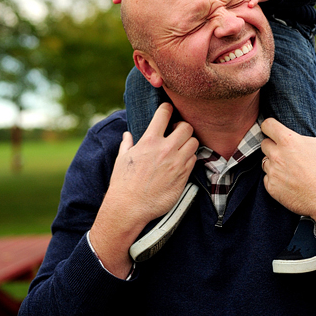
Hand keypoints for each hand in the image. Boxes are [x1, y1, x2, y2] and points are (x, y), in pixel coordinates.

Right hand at [89, 103, 197, 275]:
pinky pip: (194, 160)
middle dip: (182, 126)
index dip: (167, 108)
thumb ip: (127, 144)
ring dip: (188, 142)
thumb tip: (128, 135)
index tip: (168, 109)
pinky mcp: (184, 176)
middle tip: (176, 131)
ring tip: (181, 146)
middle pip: (186, 127)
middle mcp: (166, 149)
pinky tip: (181, 161)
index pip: (164, 114)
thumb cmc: (123, 182)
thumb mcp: (121, 159)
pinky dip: (190, 157)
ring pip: (194, 142)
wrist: (130, 207)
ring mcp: (177, 163)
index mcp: (149, 140)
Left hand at [260, 118, 315, 226]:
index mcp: (288, 141)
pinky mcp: (271, 187)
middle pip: (264, 144)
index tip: (274, 130)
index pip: (267, 125)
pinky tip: (289, 182)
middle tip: (286, 152)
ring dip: (273, 163)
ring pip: (265, 162)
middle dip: (273, 145)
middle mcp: (276, 155)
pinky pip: (268, 179)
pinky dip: (275, 179)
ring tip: (289, 169)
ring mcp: (272, 172)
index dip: (269, 126)